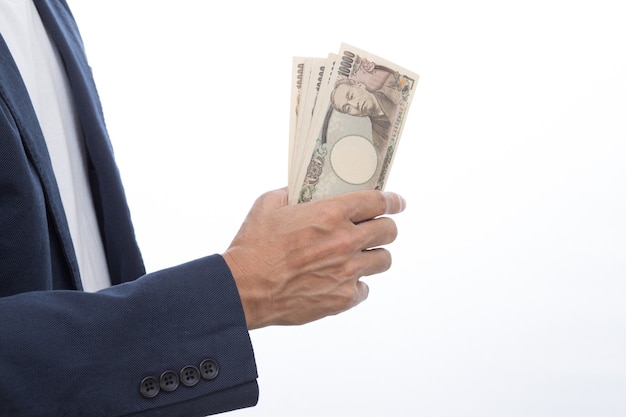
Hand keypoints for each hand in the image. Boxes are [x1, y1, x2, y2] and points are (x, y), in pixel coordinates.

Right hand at [222, 187, 405, 328]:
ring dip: (373, 256)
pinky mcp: (342, 298)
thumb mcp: (267, 205)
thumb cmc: (252, 247)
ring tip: (358, 257)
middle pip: (389, 231)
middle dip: (384, 227)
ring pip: (383, 260)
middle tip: (375, 230)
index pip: (378, 202)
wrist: (242, 290)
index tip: (397, 203)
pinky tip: (339, 280)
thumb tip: (301, 190)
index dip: (393, 201)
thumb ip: (290, 193)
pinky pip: (365, 289)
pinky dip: (356, 284)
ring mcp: (347, 271)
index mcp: (330, 214)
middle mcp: (345, 241)